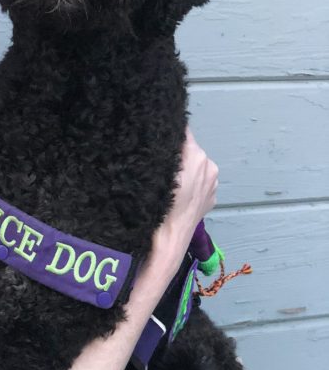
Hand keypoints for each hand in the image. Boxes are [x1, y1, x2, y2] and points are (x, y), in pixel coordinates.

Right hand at [149, 128, 218, 279]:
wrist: (168, 239)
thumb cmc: (157, 204)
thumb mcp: (154, 168)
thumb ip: (163, 148)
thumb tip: (161, 131)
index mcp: (196, 156)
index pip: (183, 130)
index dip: (168, 131)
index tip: (157, 134)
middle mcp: (209, 166)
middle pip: (189, 148)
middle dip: (176, 152)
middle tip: (158, 162)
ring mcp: (213, 184)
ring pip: (195, 165)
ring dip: (183, 168)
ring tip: (167, 182)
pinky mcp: (212, 197)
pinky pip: (200, 181)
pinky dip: (190, 183)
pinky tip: (176, 194)